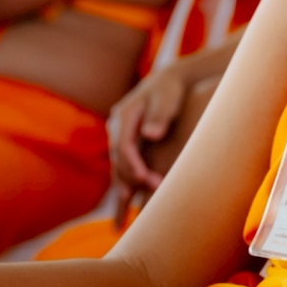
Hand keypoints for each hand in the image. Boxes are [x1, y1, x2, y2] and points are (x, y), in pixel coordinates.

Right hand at [108, 65, 187, 191]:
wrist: (167, 82)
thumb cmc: (170, 91)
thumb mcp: (167, 99)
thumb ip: (160, 116)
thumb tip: (150, 134)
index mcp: (125, 114)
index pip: (123, 144)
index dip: (133, 163)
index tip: (145, 178)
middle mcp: (117, 125)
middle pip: (119, 158)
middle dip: (133, 177)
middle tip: (156, 190)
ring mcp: (119, 135)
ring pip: (117, 164)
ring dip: (127, 184)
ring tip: (137, 203)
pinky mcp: (125, 142)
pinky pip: (122, 165)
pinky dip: (125, 182)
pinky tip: (128, 202)